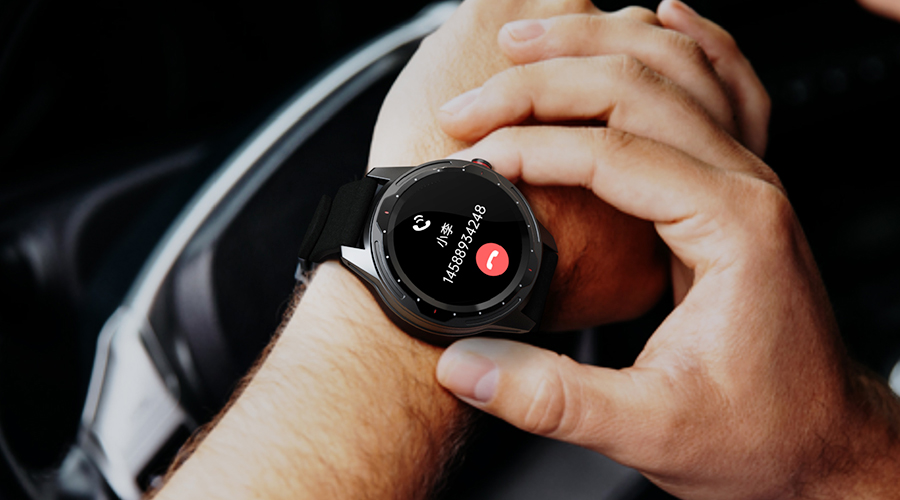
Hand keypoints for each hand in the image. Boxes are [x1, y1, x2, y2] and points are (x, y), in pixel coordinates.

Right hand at [435, 48, 899, 498]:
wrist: (823, 444)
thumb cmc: (761, 434)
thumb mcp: (648, 429)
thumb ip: (550, 398)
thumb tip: (465, 365)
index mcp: (730, 229)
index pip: (613, 153)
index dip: (532, 148)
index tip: (476, 159)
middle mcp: (747, 187)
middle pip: (638, 89)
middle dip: (543, 85)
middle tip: (473, 103)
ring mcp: (748, 180)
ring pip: (675, 68)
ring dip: (595, 45)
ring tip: (527, 43)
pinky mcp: (739, 190)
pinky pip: (722, 87)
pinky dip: (683, 43)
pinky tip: (659, 18)